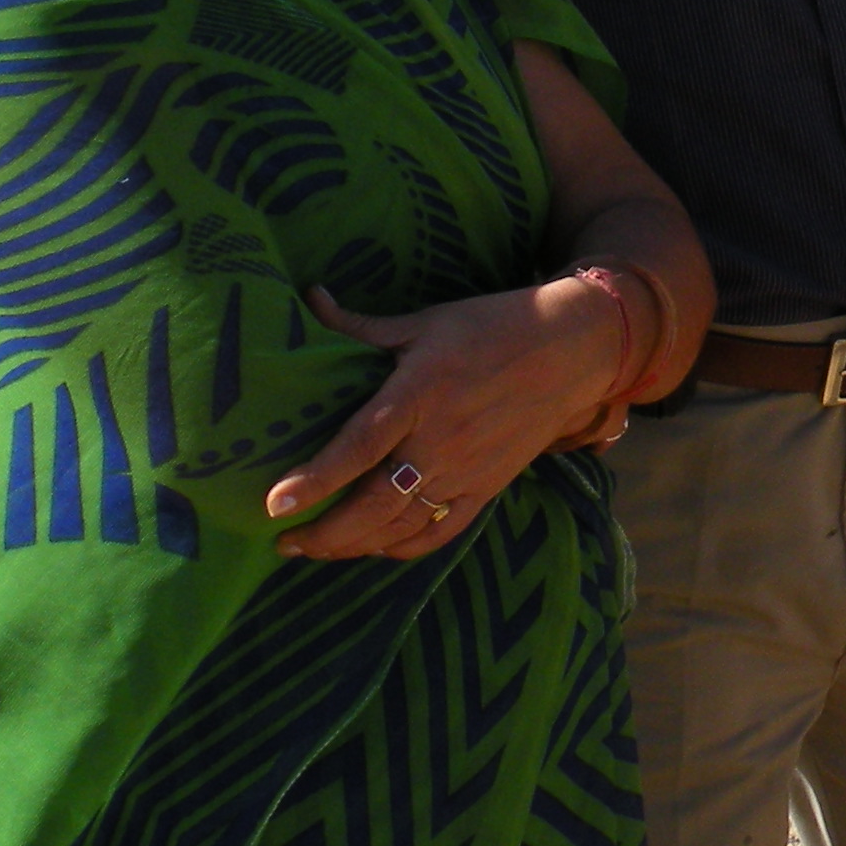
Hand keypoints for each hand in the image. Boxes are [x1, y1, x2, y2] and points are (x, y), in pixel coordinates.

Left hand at [266, 281, 612, 561]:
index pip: (356, 446)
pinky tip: (373, 546)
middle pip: (371, 506)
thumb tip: (312, 296)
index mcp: (418, 393)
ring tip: (315, 548)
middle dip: (322, 533)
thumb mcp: (428, 319)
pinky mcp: (487, 489)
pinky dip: (400, 548)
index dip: (314, 478)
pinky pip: (438, 534)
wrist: (571, 349)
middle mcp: (439, 441)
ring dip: (351, 546)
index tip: (274, 505)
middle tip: (283, 540)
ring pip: (399, 528)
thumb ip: (363, 325)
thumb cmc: (494, 326)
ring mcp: (465, 472)